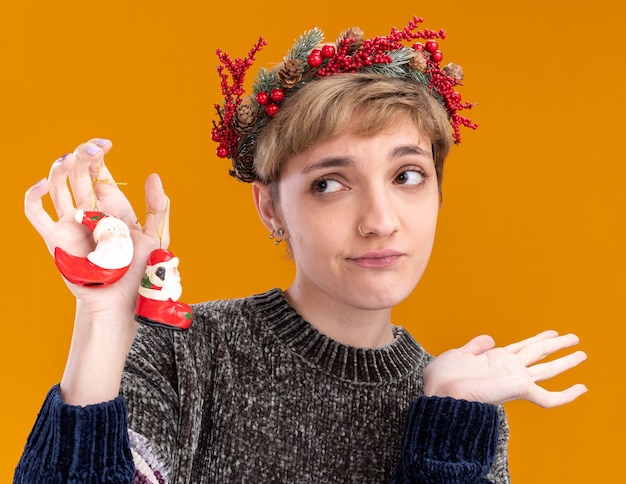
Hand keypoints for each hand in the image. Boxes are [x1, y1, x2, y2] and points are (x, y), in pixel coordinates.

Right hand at [24, 138, 167, 314]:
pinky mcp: (55, 238)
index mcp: (110, 207)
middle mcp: (87, 211)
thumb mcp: (156, 236)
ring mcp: (69, 223)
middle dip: (82, 155)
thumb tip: (152, 175)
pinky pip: (35, 213)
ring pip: (56, 186)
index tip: (106, 144)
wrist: (123, 301)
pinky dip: (33, 195)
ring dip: (60, 167)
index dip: (97, 156)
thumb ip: (157, 207)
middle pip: (76, 173)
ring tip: (72, 157)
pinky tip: (43, 183)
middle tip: (95, 147)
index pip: (97, 173)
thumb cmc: (140, 272)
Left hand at [423, 330, 586, 407]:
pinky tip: (581, 388)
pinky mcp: (519, 389)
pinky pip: (549, 398)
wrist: (440, 393)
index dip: (537, 339)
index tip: (551, 333)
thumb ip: (475, 347)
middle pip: (539, 353)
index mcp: (495, 359)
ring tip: (582, 353)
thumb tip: (490, 338)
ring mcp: (515, 378)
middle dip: (556, 345)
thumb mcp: (459, 355)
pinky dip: (566, 395)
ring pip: (547, 369)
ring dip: (566, 361)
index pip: (523, 347)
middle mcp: (508, 368)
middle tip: (574, 338)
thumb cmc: (443, 377)